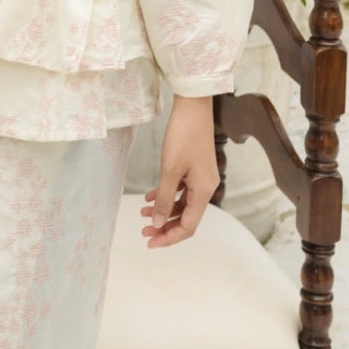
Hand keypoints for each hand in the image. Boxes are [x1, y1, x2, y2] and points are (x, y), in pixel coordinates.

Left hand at [140, 95, 218, 248]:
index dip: (169, 237)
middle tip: (143, 231)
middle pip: (185, 217)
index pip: (189, 226)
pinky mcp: (193, 168)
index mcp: (204, 191)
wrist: (192, 107)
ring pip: (181, 204)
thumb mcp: (170, 169)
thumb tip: (157, 222)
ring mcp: (200, 178)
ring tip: (142, 214)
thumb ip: (164, 198)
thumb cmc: (183, 135)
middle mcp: (205, 187)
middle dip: (164, 226)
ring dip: (163, 210)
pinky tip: (148, 196)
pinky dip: (165, 195)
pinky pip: (179, 189)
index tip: (150, 242)